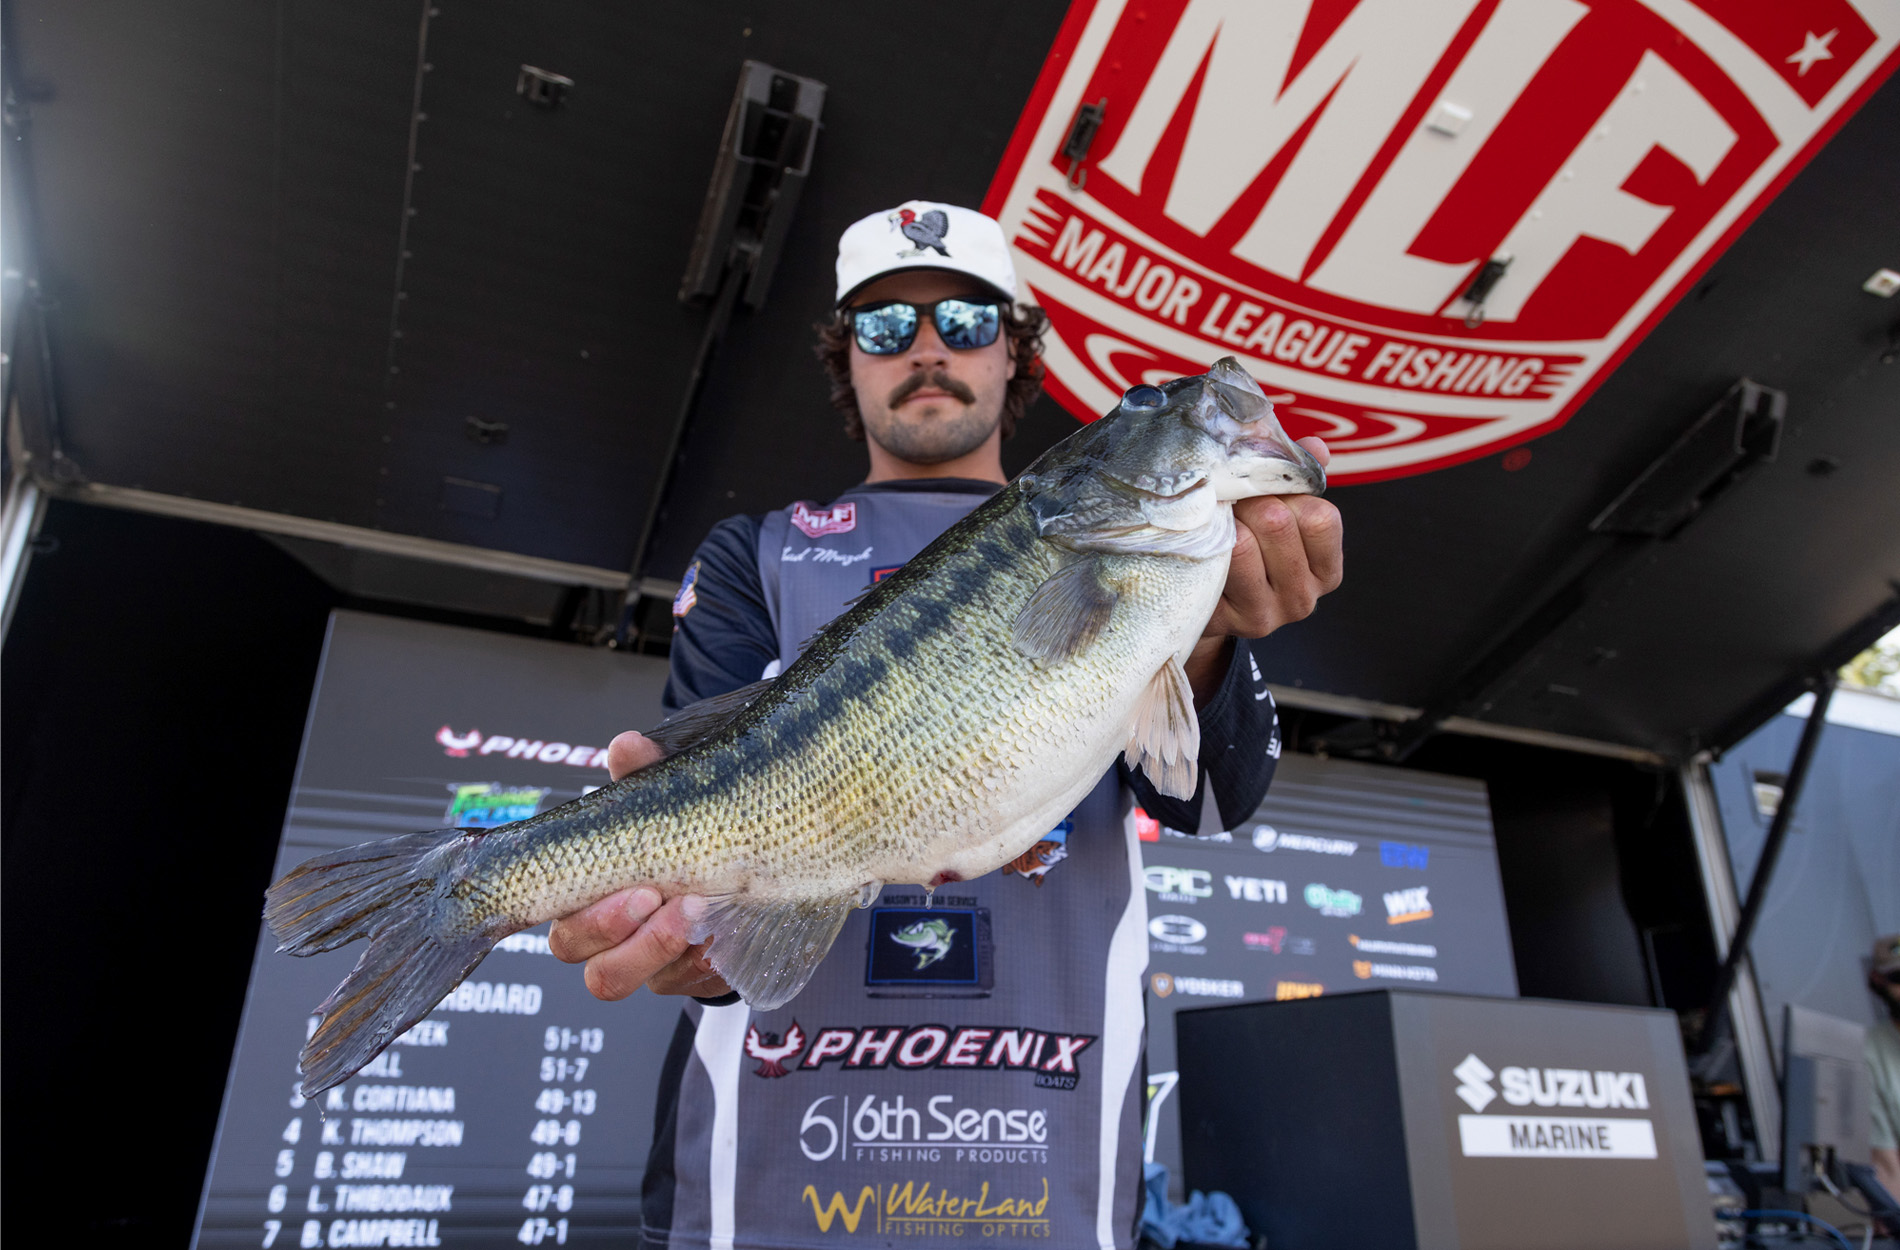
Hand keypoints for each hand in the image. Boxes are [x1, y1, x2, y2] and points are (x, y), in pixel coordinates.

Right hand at [546, 730, 732, 1000]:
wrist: (740, 860)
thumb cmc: (683, 829)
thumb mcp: (666, 799)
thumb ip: (644, 776)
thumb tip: (627, 745)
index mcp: (589, 903)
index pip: (566, 929)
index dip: (595, 921)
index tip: (641, 889)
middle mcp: (613, 946)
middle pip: (598, 973)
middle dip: (635, 938)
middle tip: (670, 898)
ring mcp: (654, 969)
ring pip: (644, 985)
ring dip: (669, 951)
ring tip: (706, 910)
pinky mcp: (692, 979)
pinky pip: (692, 986)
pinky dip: (710, 960)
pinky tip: (731, 928)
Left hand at [1184, 437, 1342, 695]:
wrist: (1206, 604)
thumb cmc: (1251, 548)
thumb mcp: (1282, 516)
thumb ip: (1300, 481)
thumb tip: (1317, 446)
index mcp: (1326, 570)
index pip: (1321, 517)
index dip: (1290, 494)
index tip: (1268, 492)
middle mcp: (1303, 598)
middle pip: (1277, 523)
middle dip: (1248, 500)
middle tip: (1230, 498)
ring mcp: (1266, 615)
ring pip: (1242, 544)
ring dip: (1223, 520)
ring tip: (1215, 519)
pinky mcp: (1225, 621)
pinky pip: (1211, 565)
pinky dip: (1202, 543)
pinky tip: (1199, 541)